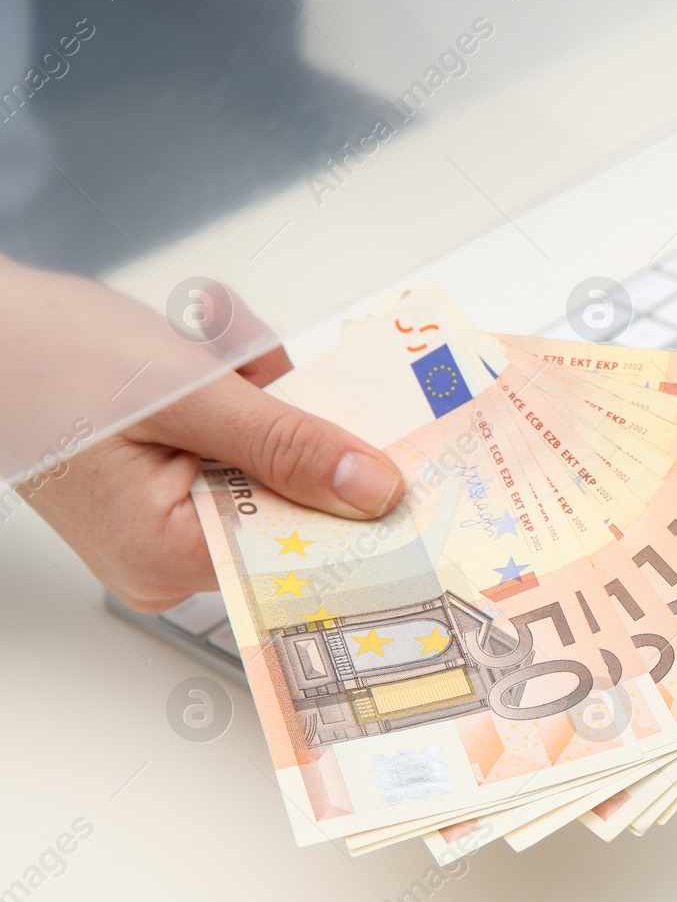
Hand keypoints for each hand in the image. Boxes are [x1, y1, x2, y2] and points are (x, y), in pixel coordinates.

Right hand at [13, 264, 402, 611]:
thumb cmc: (44, 358)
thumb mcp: (187, 396)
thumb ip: (287, 445)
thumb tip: (372, 490)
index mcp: (169, 556)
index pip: (300, 556)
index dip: (357, 511)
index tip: (407, 470)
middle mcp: (169, 555)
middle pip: (294, 501)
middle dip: (294, 422)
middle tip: (266, 368)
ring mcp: (168, 517)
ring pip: (272, 458)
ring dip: (262, 392)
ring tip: (216, 346)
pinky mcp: (169, 478)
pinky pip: (239, 440)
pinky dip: (238, 390)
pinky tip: (209, 351)